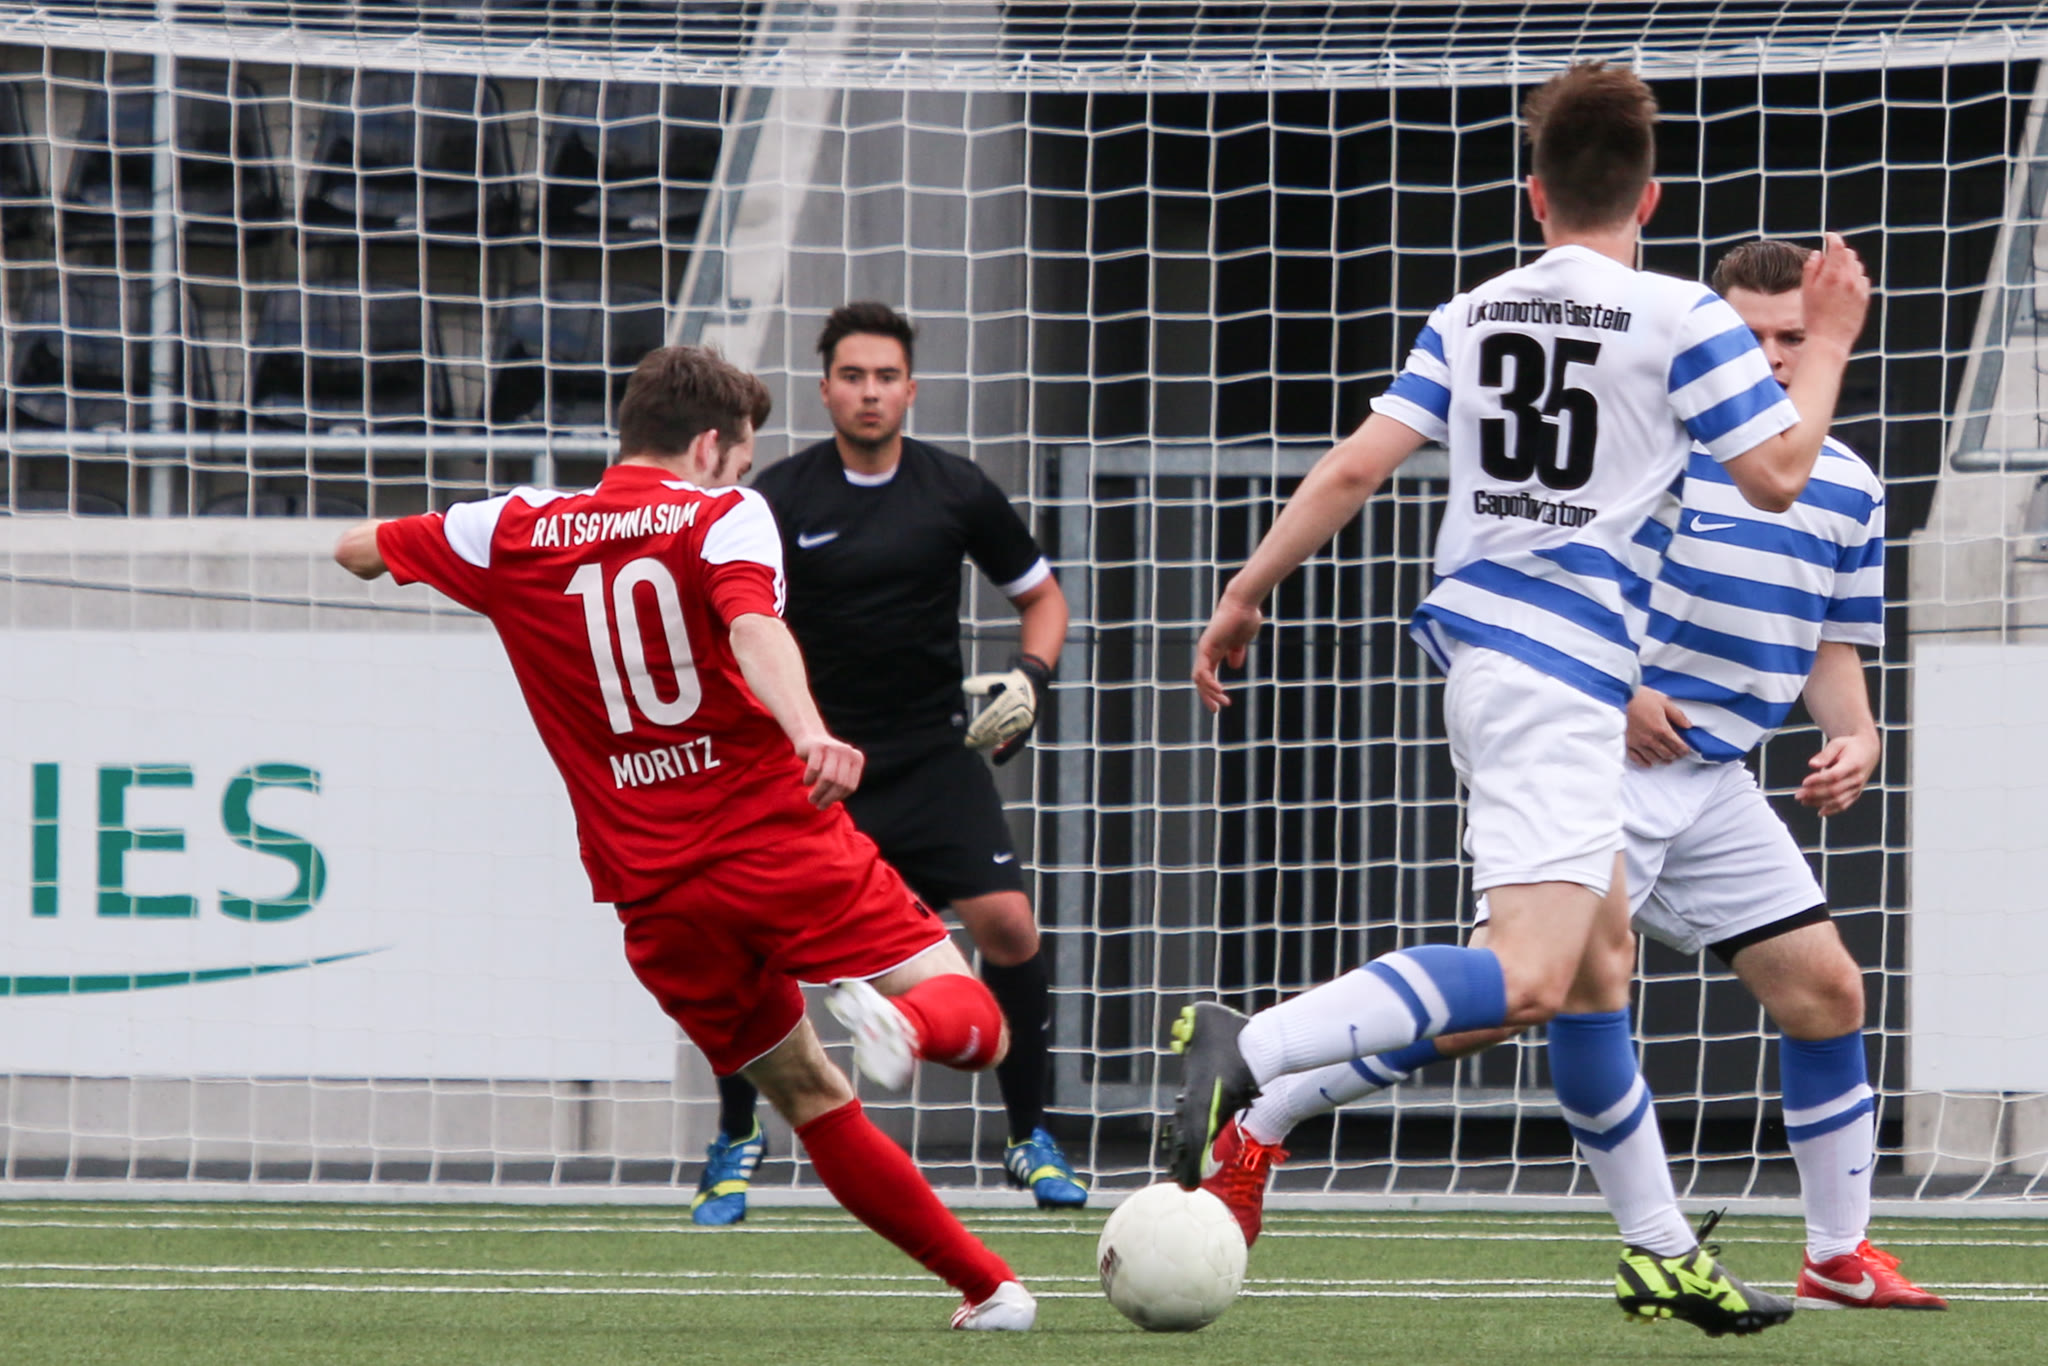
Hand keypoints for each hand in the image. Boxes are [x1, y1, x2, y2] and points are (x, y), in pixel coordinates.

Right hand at [794, 733, 863, 807]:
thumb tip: (833, 803)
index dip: (838, 798)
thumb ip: (841, 784)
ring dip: (818, 792)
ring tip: (811, 799)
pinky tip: (807, 782)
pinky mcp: (818, 746)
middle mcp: (847, 752)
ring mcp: (833, 748)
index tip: (827, 803)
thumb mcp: (838, 770)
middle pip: (839, 783)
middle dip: (827, 798)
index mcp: (856, 759)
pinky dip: (810, 779)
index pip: (850, 786)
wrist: (811, 737)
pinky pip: (814, 769)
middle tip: (817, 805)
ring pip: (828, 778)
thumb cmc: (825, 760)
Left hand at [964, 653, 1049, 763]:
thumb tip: (964, 686)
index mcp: (1014, 696)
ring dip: (989, 743)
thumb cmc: (1011, 683)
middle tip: (968, 743)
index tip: (970, 733)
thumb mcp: (998, 679)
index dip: (983, 724)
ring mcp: (1026, 720)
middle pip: (1000, 726)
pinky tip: (996, 760)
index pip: (996, 712)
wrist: (1035, 685)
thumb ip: (982, 683)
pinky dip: (1006, 752)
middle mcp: (1022, 709)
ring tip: (975, 747)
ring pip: (1006, 735)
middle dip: (983, 737)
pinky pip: (1016, 743)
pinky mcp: (1027, 729)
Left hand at [1193, 590, 1263, 712]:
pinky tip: (1220, 691)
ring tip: (1222, 703)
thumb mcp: (1241, 641)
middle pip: (1200, 680)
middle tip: (1216, 710)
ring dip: (1209, 693)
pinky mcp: (1206, 646)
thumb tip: (1234, 665)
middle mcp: (1207, 651)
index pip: (1208, 675)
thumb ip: (1237, 652)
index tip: (1222, 703)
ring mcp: (1205, 648)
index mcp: (1215, 651)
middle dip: (1207, 696)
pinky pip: (1203, 670)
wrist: (1244, 604)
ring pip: (1200, 678)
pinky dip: (1209, 683)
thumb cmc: (1245, 618)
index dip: (1213, 691)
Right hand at [1625, 687, 1692, 765]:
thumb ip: (1678, 715)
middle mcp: (1650, 739)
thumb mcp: (1664, 702)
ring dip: (1662, 760)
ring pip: (1654, 759)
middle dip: (1675, 755)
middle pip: (1667, 754)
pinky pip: (1637, 759)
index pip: (1677, 746)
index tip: (1686, 750)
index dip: (1684, 750)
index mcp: (1661, 728)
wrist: (1620, 697)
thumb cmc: (1641, 698)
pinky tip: (1650, 762)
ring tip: (1666, 758)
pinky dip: (1645, 763)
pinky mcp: (1628, 744)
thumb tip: (1688, 725)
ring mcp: (1638, 743)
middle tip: (1678, 753)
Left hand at [1797, 730, 1878, 815]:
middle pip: (1834, 790)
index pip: (1834, 775)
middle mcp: (1857, 778)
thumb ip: (1825, 755)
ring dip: (1819, 803)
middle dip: (1814, 794)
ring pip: (1838, 800)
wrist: (1868, 750)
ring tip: (1803, 802)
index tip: (1804, 782)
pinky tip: (1819, 812)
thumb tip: (1811, 764)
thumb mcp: (1837, 744)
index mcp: (1853, 764)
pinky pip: (1845, 805)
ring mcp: (1858, 788)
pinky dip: (1832, 810)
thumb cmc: (1849, 746)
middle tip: (1798, 795)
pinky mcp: (1856, 793)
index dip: (1818, 780)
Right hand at [1801, 231, 1870, 354]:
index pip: (1837, 246)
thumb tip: (1818, 253)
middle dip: (1839, 253)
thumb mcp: (1806, 292)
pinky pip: (1862, 279)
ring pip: (1857, 266)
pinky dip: (1855, 277)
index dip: (1833, 238)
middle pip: (1849, 254)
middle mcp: (1849, 278)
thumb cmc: (1814, 317)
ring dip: (1848, 264)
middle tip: (1829, 258)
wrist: (1830, 340)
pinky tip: (1845, 287)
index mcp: (1832, 275)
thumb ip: (1811, 269)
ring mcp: (1859, 287)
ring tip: (1836, 274)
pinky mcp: (1865, 297)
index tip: (1829, 236)